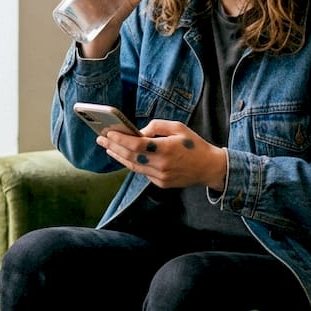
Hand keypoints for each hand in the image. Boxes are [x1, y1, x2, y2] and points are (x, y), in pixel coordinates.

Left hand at [95, 119, 226, 189]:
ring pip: (133, 167)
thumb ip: (157, 126)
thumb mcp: (178, 128)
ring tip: (107, 147)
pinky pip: (142, 172)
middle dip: (113, 147)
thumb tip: (138, 131)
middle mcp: (162, 165)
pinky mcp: (161, 183)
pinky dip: (131, 163)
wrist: (209, 168)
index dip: (120, 139)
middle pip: (130, 157)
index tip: (108, 133)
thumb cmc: (194, 145)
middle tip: (100, 139)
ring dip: (118, 156)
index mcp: (166, 149)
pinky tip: (123, 156)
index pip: (136, 145)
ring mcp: (160, 177)